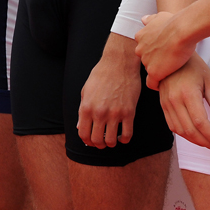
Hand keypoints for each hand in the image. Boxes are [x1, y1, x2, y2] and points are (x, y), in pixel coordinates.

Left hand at [77, 33, 141, 148]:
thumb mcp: (85, 91)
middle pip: (97, 140)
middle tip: (101, 142)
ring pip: (112, 141)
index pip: (83, 134)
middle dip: (98, 145)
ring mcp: (115, 114)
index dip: (86, 141)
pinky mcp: (129, 112)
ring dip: (111, 143)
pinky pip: (127, 134)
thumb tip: (80, 127)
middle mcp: (99, 113)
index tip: (90, 141)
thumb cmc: (100, 76)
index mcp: (86, 107)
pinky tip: (122, 136)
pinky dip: (124, 140)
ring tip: (111, 139)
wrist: (118, 65)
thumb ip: (82, 111)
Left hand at [135, 11, 193, 89]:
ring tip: (171, 71)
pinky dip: (157, 84)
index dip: (154, 52)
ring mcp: (146, 61)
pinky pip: (152, 83)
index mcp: (141, 37)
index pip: (144, 48)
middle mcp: (140, 49)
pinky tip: (164, 84)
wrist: (181, 31)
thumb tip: (144, 19)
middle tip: (169, 62)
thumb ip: (151, 19)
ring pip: (150, 70)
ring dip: (159, 71)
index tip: (163, 53)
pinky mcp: (153, 72)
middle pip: (146, 59)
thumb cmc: (174, 22)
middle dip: (156, 61)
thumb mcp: (159, 17)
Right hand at [159, 53, 209, 152]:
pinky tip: (195, 135)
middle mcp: (174, 100)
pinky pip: (171, 124)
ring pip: (179, 130)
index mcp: (188, 93)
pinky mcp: (162, 103)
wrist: (168, 53)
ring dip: (194, 140)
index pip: (201, 123)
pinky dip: (183, 134)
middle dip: (205, 142)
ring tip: (208, 143)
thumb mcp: (209, 79)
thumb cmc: (192, 65)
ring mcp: (165, 102)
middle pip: (190, 130)